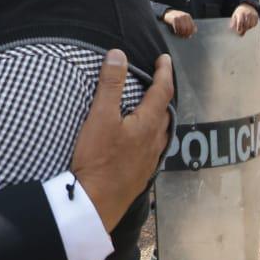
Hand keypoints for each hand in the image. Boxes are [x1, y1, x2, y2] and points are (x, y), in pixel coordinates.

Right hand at [70, 51, 175, 231]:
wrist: (94, 204)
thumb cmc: (97, 159)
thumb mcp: (100, 116)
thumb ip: (110, 84)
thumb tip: (118, 55)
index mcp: (148, 124)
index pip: (163, 91)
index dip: (164, 72)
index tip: (164, 58)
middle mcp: (155, 142)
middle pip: (166, 113)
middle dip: (163, 94)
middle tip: (157, 82)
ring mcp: (149, 161)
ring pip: (162, 133)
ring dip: (159, 117)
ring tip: (150, 109)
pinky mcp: (141, 175)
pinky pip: (153, 149)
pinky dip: (151, 137)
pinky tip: (140, 142)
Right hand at [162, 9, 195, 37]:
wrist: (167, 13)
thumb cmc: (176, 18)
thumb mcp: (183, 19)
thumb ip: (188, 24)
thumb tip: (193, 33)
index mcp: (188, 16)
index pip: (192, 26)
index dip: (191, 32)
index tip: (189, 36)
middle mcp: (184, 16)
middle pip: (188, 28)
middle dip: (186, 34)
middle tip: (184, 37)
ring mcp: (179, 17)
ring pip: (182, 29)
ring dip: (181, 33)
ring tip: (180, 35)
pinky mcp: (174, 19)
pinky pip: (177, 28)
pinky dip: (177, 31)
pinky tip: (176, 32)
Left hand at [231, 4, 259, 35]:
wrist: (248, 5)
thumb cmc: (240, 11)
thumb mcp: (235, 15)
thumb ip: (233, 21)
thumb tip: (231, 28)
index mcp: (241, 13)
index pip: (240, 21)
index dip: (239, 27)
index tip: (238, 30)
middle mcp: (247, 14)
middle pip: (246, 24)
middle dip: (243, 30)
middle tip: (241, 34)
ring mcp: (252, 15)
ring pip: (250, 25)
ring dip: (247, 28)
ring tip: (244, 28)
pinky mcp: (256, 17)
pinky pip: (254, 24)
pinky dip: (251, 26)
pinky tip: (248, 25)